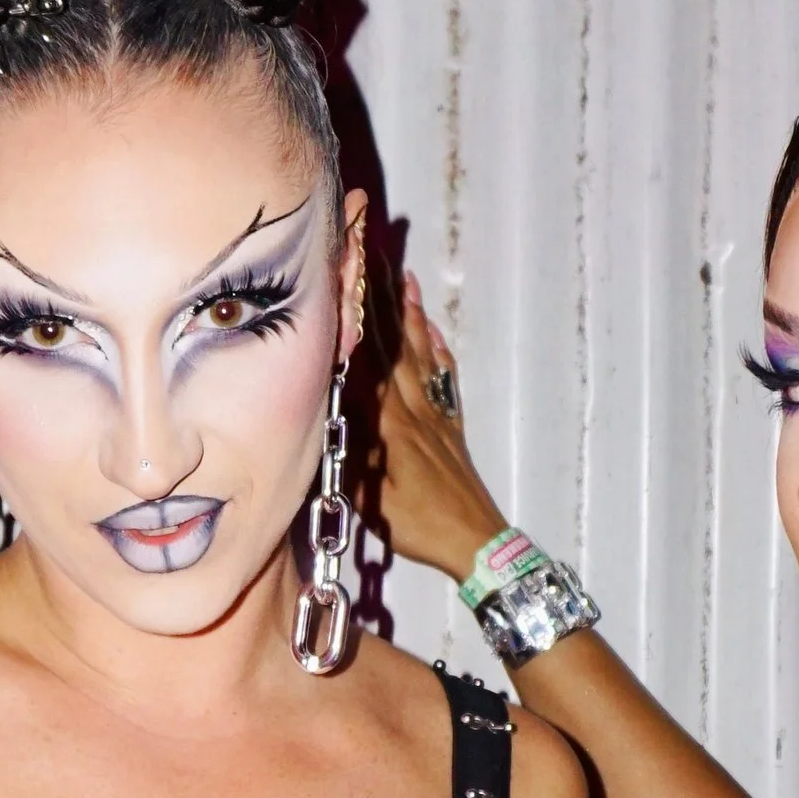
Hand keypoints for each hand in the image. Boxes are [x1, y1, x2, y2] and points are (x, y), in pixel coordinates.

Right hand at [374, 274, 506, 579]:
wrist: (475, 542)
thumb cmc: (416, 526)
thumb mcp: (368, 496)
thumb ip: (348, 451)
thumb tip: (322, 413)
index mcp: (390, 424)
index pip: (367, 360)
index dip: (355, 320)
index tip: (344, 279)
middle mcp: (414, 409)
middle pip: (395, 344)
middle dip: (381, 298)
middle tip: (372, 255)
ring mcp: (437, 416)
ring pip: (420, 354)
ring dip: (410, 314)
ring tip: (402, 277)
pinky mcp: (452, 428)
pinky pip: (444, 378)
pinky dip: (437, 350)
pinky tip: (432, 331)